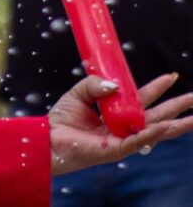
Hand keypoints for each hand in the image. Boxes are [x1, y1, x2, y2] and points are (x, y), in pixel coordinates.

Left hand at [49, 74, 192, 175]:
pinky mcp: (117, 149)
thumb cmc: (62, 118)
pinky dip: (153, 134)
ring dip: (176, 124)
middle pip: (156, 115)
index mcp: (117, 112)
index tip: (171, 77)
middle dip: (177, 107)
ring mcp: (123, 138)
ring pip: (155, 131)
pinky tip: (166, 127)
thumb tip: (115, 84)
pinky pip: (138, 141)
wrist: (48, 136)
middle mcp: (124, 125)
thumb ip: (95, 84)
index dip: (157, 88)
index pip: (142, 98)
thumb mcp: (79, 93)